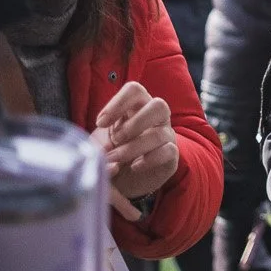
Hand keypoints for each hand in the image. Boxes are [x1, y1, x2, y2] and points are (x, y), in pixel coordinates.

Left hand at [93, 81, 178, 218]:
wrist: (123, 179)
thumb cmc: (111, 154)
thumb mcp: (99, 146)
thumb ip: (98, 148)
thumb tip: (109, 163)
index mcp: (135, 106)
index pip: (134, 90)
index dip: (118, 103)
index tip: (100, 123)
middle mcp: (155, 117)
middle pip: (158, 105)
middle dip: (135, 124)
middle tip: (116, 139)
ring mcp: (166, 135)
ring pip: (160, 134)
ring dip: (133, 148)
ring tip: (115, 159)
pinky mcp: (171, 156)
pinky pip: (168, 151)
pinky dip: (149, 160)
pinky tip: (134, 167)